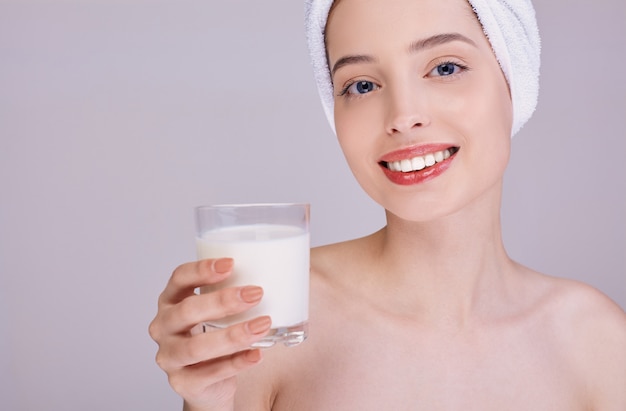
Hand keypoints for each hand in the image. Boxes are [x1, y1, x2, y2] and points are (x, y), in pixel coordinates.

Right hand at [149, 258, 270, 409]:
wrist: (206, 382)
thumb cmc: (216, 333)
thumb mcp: (220, 310)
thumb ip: (239, 288)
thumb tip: (293, 265)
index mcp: (171, 301)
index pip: (179, 278)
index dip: (201, 269)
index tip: (230, 263)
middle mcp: (164, 327)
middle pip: (186, 311)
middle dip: (222, 301)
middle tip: (255, 293)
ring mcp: (170, 357)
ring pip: (196, 347)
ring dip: (232, 335)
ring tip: (263, 325)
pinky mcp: (183, 383)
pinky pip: (209, 374)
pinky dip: (236, 363)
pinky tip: (257, 354)